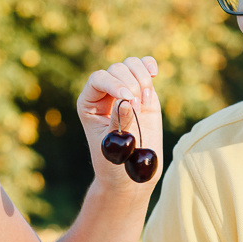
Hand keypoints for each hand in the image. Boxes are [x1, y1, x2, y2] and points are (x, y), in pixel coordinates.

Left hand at [77, 56, 162, 186]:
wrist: (129, 176)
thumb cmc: (114, 164)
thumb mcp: (112, 147)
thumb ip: (119, 123)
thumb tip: (126, 100)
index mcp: (89, 104)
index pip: (98, 79)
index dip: (114, 83)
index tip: (129, 97)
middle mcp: (105, 94)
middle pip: (115, 69)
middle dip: (130, 83)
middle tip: (138, 105)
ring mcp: (125, 92)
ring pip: (130, 65)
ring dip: (141, 76)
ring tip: (146, 99)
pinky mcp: (143, 94)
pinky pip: (144, 69)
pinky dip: (149, 66)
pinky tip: (153, 73)